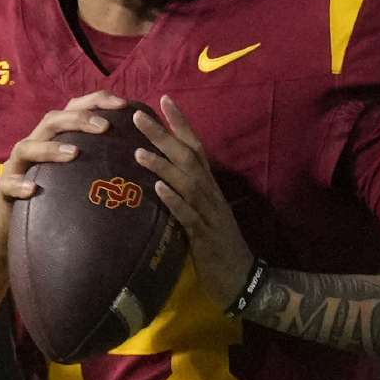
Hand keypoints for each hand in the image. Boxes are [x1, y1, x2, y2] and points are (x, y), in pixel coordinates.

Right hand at [0, 91, 128, 258]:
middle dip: (79, 119)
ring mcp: (16, 166)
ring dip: (51, 148)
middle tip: (105, 126)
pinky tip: (33, 189)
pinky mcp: (3, 189)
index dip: (97, 101)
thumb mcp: (80, 176)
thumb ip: (102, 160)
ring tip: (74, 153)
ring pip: (28, 147)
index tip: (124, 104)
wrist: (13, 230)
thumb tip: (144, 153)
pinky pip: (8, 184)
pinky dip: (20, 184)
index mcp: (55, 137)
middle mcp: (35, 144)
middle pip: (53, 120)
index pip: (75, 108)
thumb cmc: (55, 199)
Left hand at [132, 95, 253, 309]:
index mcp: (209, 186)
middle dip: (164, 135)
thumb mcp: (202, 213)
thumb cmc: (217, 246)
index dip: (181, 123)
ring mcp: (209, 214)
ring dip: (163, 166)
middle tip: (138, 115)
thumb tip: (161, 174)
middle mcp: (210, 193)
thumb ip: (186, 192)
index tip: (164, 99)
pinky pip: (188, 216)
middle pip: (188, 157)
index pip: (195, 146)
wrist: (241, 280)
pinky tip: (158, 189)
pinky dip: (173, 201)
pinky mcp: (204, 237)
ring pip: (186, 183)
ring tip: (138, 151)